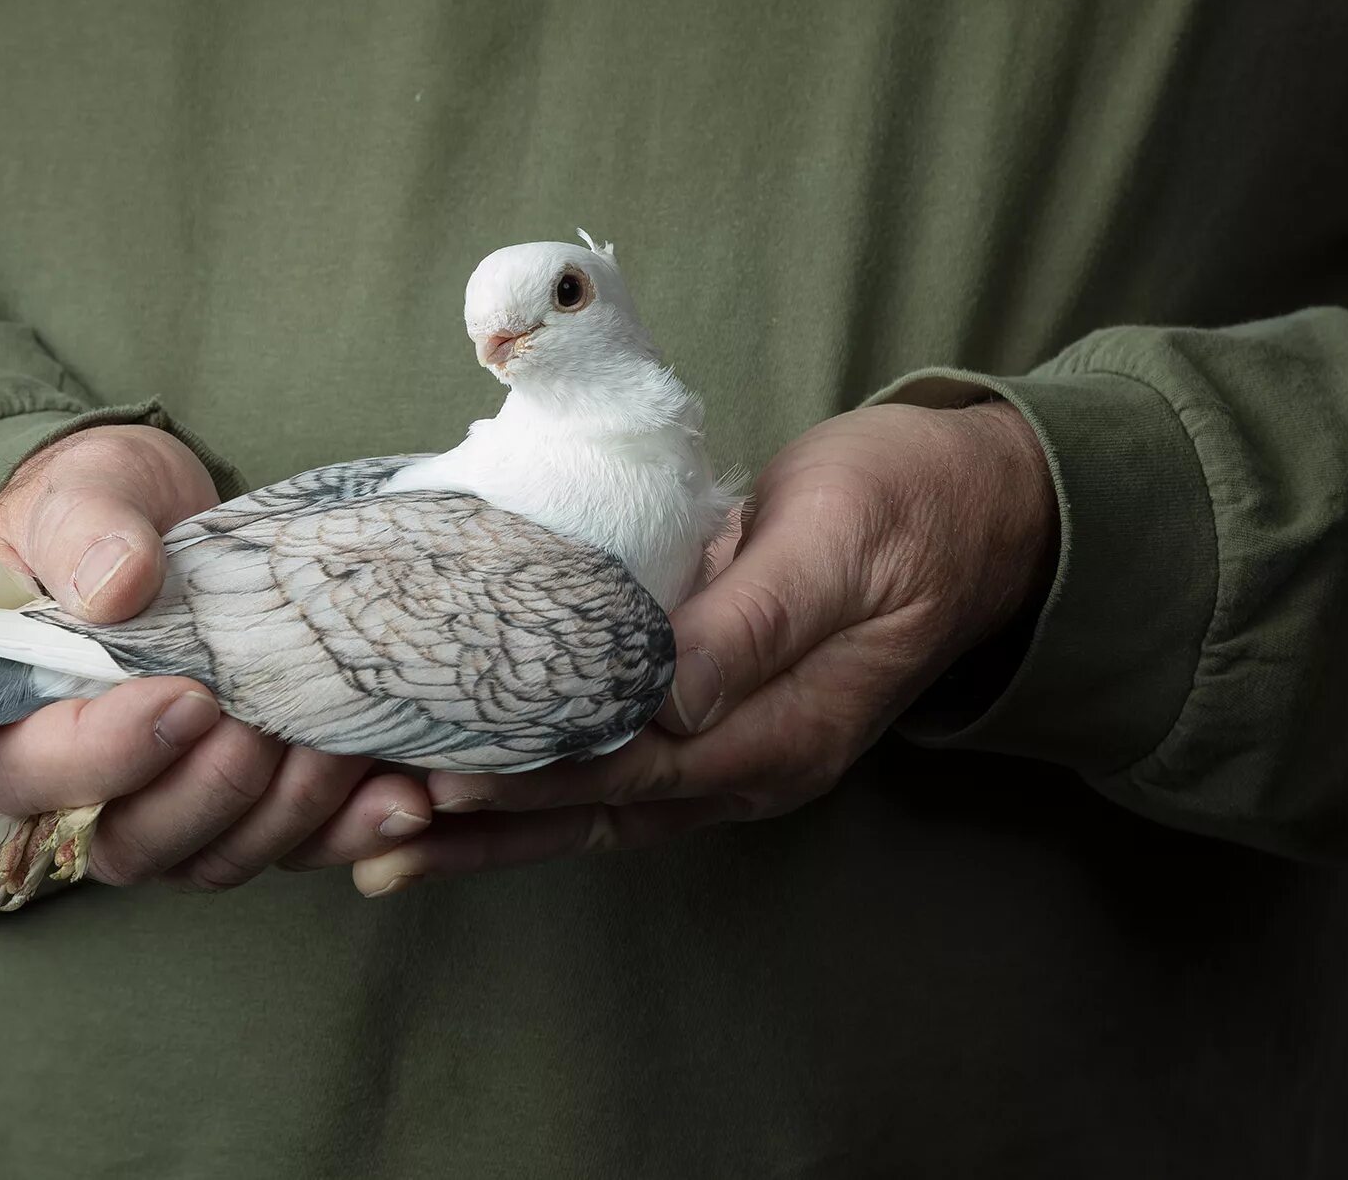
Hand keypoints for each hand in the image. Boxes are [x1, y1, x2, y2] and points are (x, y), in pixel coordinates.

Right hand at [0, 424, 430, 890]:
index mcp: (5, 721)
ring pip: (220, 858)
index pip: (38, 772)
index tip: (191, 697)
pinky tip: (404, 797)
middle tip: (269, 718)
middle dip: (216, 788)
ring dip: (289, 809)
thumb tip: (117, 586)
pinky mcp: (245, 807)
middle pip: (134, 842)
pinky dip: (350, 832)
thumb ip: (85, 531)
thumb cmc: (102, 509)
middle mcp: (80, 789)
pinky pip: (293, 849)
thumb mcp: (82, 490)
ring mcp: (166, 807)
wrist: (173, 519)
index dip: (115, 753)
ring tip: (343, 740)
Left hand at [350, 401, 1056, 896]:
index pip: (629, 768)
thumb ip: (756, 622)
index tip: (435, 775)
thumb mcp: (840, 546)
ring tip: (385, 840)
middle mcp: (746, 767)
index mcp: (780, 734)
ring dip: (491, 826)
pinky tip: (464, 788)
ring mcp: (729, 754)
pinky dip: (532, 786)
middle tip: (370, 829)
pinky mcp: (709, 720)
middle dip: (481, 825)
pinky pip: (607, 770)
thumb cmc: (908, 509)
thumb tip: (672, 695)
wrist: (976, 507)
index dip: (529, 774)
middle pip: (593, 810)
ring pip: (591, 807)